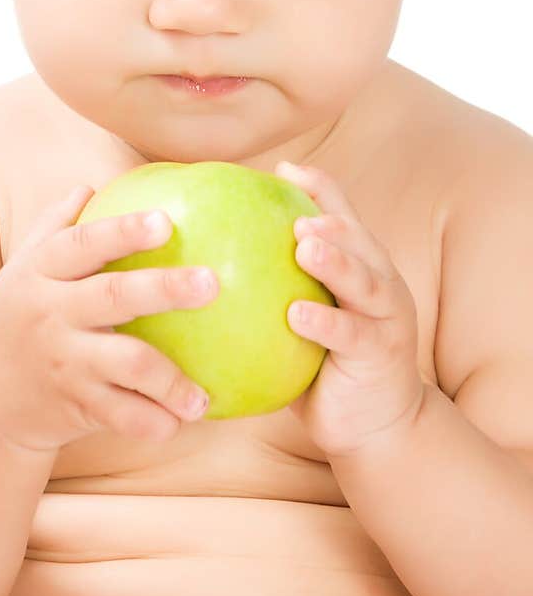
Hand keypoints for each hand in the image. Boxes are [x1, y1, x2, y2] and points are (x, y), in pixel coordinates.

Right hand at [0, 185, 213, 454]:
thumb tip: (87, 186)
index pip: (82, 245)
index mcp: (40, 274)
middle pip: (113, 297)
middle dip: (164, 289)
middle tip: (212, 282)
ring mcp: (64, 362)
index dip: (122, 231)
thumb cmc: (15, 320)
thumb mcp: (20, 271)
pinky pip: (121, 415)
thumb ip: (54, 228)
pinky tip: (181, 420)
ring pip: (126, 365)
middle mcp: (50, 314)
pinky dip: (154, 422)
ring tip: (203, 394)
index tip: (163, 221)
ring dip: (171, 380)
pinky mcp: (74, 405)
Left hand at [274, 161, 425, 458]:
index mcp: (362, 267)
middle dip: (331, 219)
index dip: (321, 189)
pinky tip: (296, 316)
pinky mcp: (382, 354)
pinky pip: (353, 335)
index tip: (284, 168)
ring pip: (364, 281)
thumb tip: (208, 259)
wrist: (376, 428)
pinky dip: (326, 323)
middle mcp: (381, 283)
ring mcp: (387, 318)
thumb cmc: (327, 367)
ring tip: (305, 246)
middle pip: (360, 240)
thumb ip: (275, 289)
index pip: (344, 217)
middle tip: (296, 211)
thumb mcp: (304, 322)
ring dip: (336, 261)